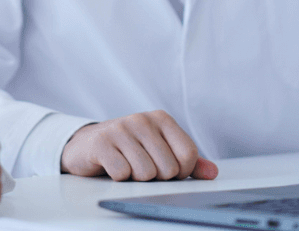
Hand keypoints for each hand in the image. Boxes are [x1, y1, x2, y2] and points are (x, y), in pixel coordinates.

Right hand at [61, 110, 218, 180]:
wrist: (86, 145)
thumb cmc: (128, 149)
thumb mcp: (159, 151)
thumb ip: (187, 162)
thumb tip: (212, 172)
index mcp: (161, 119)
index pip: (189, 155)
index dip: (180, 172)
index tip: (165, 169)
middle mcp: (142, 119)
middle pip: (169, 169)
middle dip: (157, 178)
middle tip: (141, 167)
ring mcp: (120, 129)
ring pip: (146, 173)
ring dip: (136, 179)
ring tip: (127, 166)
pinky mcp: (101, 142)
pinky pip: (122, 174)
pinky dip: (119, 178)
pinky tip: (112, 166)